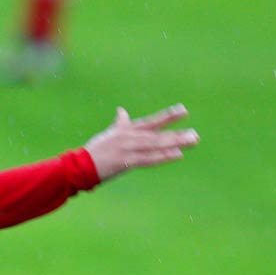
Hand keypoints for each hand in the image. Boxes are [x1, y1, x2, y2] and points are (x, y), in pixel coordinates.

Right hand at [83, 104, 197, 181]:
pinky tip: (177, 155)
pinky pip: (148, 159)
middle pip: (158, 134)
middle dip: (177, 134)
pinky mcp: (126, 161)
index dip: (168, 116)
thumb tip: (121, 110)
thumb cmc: (95, 150)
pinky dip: (163, 156)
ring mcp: (129, 149)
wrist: (80, 164)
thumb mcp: (109, 134)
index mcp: (127, 130)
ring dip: (175, 143)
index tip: (183, 111)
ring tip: (191, 142)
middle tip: (195, 135)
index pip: (152, 122)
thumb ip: (119, 123)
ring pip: (156, 145)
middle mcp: (131, 137)